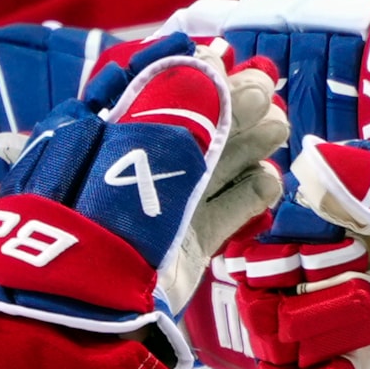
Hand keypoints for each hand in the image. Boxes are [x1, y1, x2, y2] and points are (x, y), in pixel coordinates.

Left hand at [0, 45, 286, 354]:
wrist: (90, 307)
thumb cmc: (105, 210)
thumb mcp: (141, 141)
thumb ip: (181, 103)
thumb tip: (212, 63)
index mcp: (103, 139)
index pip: (155, 96)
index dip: (196, 77)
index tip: (232, 61)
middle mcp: (131, 175)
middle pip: (192, 132)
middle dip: (232, 109)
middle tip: (271, 90)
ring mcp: (159, 215)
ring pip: (211, 172)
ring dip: (247, 146)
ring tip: (279, 127)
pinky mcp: (183, 252)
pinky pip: (221, 217)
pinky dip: (247, 197)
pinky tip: (269, 179)